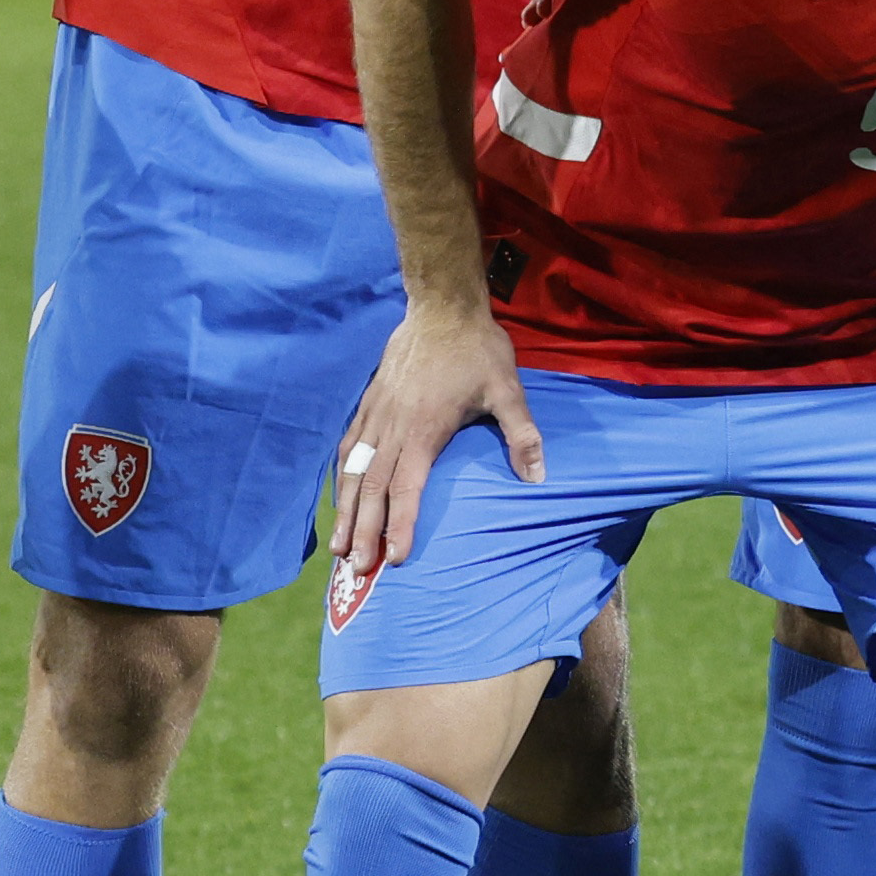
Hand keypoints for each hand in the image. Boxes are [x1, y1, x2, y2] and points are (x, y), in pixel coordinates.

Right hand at [328, 301, 540, 607]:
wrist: (441, 306)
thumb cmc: (478, 350)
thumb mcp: (508, 390)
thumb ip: (522, 435)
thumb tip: (538, 478)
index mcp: (424, 428)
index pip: (407, 488)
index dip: (400, 524)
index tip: (396, 557)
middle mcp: (392, 426)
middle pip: (371, 488)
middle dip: (364, 531)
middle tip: (357, 569)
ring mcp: (375, 414)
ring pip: (352, 471)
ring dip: (345, 511)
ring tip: (338, 548)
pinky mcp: (367, 402)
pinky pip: (347, 447)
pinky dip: (340, 477)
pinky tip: (338, 498)